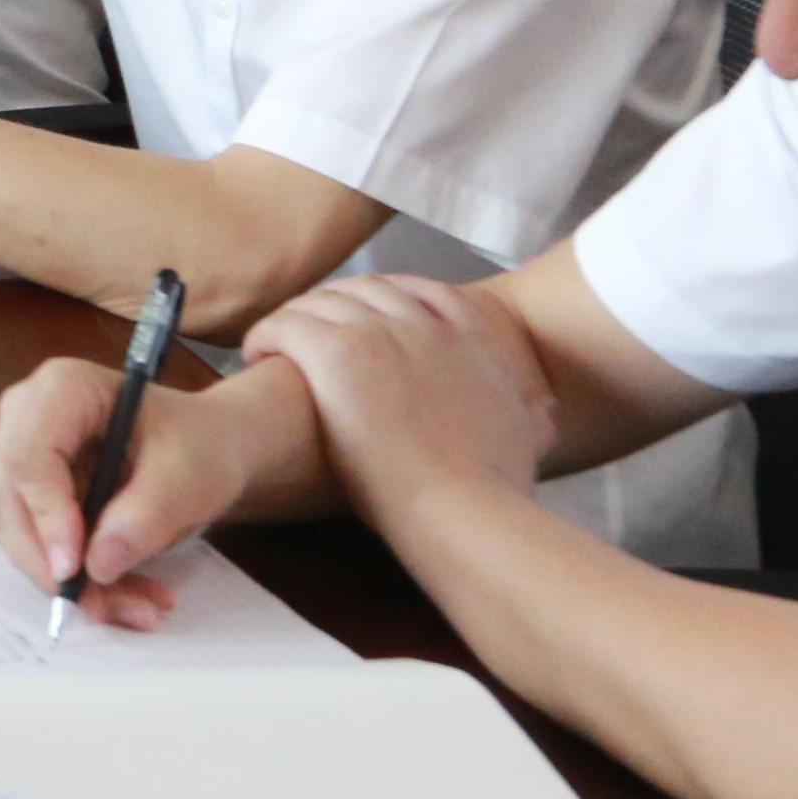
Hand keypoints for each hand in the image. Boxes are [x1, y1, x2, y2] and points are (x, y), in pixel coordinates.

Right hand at [0, 353, 307, 622]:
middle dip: (52, 564)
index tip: (76, 570)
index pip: (30, 456)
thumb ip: (146, 517)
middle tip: (102, 609)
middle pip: (10, 500)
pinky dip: (78, 579)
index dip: (46, 515)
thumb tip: (97, 566)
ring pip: (18, 531)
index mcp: (63, 389)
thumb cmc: (200, 445)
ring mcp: (21, 454)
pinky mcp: (30, 492)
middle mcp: (26, 417)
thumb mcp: (191, 477)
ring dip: (70, 580)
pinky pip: (37, 543)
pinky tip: (125, 597)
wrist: (204, 446)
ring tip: (136, 609)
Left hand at [243, 276, 560, 524]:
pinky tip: (256, 355)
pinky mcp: (336, 353)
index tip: (361, 318)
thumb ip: (530, 411)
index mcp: (472, 334)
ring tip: (277, 346)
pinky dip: (265, 335)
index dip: (383, 298)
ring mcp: (379, 332)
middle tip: (309, 333)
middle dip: (332, 306)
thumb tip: (541, 409)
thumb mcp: (527, 434)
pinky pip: (285, 324)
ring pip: (318, 303)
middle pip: (362, 290)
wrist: (464, 509)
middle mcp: (425, 322)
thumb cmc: (493, 487)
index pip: (420, 289)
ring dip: (295, 320)